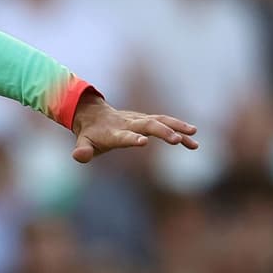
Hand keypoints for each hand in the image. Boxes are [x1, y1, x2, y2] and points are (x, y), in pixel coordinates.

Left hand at [69, 92, 197, 163]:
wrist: (94, 115)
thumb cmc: (90, 134)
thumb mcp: (82, 143)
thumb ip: (82, 150)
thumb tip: (79, 156)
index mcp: (113, 132)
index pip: (123, 135)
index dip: (132, 138)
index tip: (144, 142)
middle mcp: (129, 123)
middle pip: (148, 125)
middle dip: (162, 131)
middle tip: (177, 140)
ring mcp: (139, 120)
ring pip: (160, 121)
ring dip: (177, 127)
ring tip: (194, 137)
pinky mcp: (147, 120)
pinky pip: (165, 123)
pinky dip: (179, 130)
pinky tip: (193, 141)